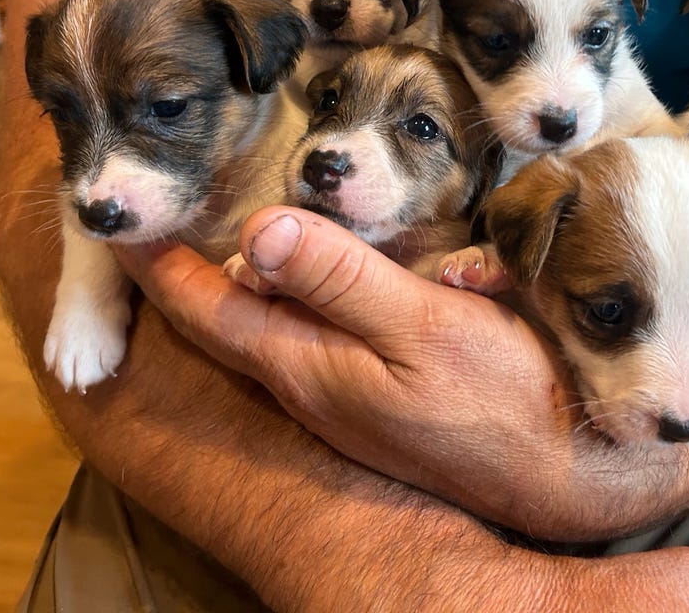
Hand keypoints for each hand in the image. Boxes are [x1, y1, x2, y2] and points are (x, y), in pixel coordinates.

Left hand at [117, 207, 688, 540]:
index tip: (116, 216)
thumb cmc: (503, 398)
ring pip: (268, 326)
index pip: (208, 309)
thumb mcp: (420, 329)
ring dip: (232, 282)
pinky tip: (299, 276)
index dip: (156, 264)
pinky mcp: (382, 391)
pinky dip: (289, 296)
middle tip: (150, 217)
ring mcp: (346, 393)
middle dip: (179, 274)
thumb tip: (257, 230)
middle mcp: (313, 385)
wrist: (572, 472)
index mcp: (308, 367)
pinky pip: (311, 334)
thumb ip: (340, 280)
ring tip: (205, 237)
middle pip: (226, 321)